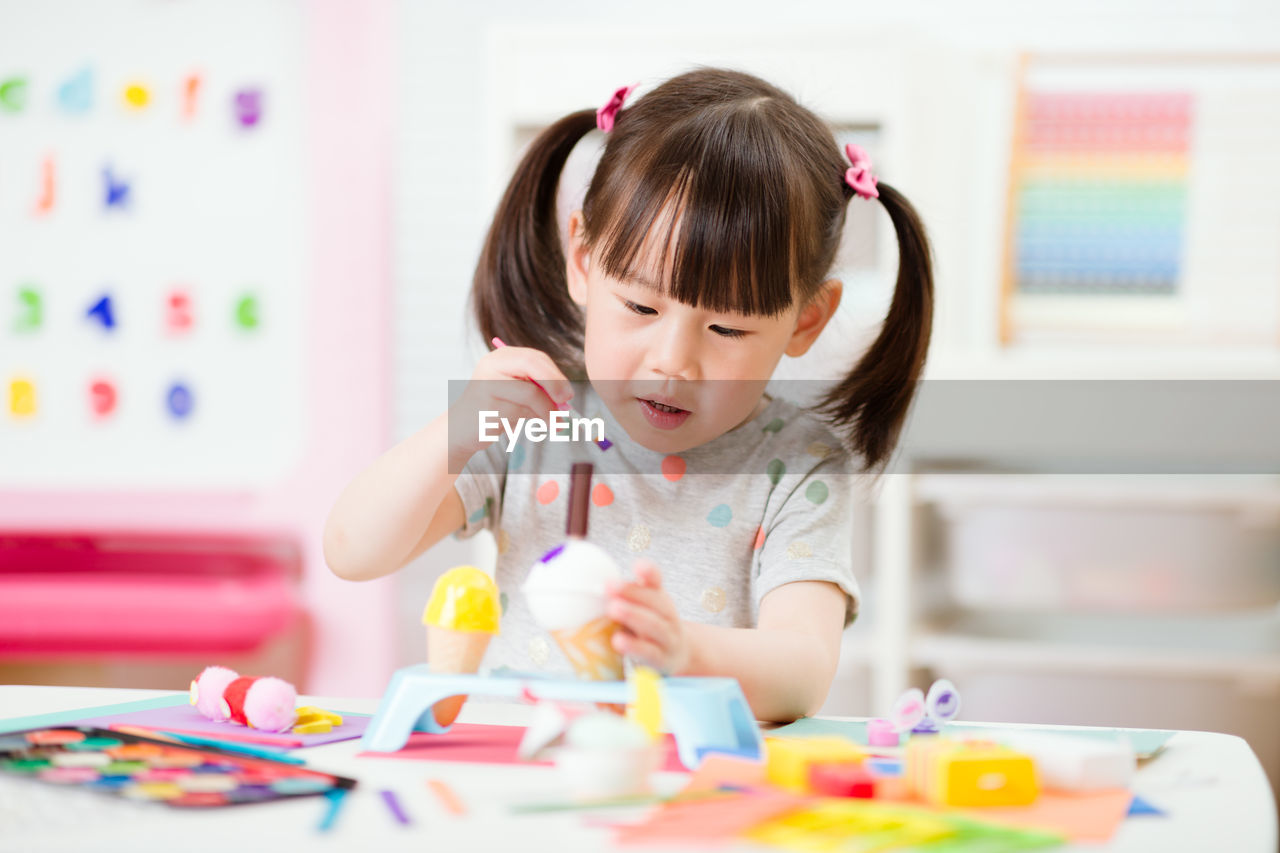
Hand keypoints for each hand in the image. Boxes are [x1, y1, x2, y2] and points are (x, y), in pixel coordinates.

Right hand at [451, 344, 574, 458]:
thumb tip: (566, 398)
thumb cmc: (495, 411)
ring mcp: (487, 383)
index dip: (556, 374)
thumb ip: (539, 390)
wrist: (460, 430)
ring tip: (553, 423)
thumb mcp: (519, 395)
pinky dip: (532, 421)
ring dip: (547, 411)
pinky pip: (520, 412)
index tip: (568, 393)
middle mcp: (492, 364)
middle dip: (555, 383)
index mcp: (501, 357)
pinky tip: (527, 427)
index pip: (535, 357)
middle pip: (532, 364)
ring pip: (531, 393)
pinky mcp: (486, 405)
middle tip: (567, 401)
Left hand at [606, 559, 690, 674]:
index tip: (636, 565)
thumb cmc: (647, 629)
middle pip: (655, 601)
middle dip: (631, 592)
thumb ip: (620, 599)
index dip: (649, 572)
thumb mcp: (639, 610)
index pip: (656, 581)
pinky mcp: (663, 659)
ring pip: (655, 625)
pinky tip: (618, 641)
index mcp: (659, 598)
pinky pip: (650, 652)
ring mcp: (669, 638)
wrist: (675, 656)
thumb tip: (585, 589)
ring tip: (613, 608)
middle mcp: (668, 615)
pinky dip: (635, 646)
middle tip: (608, 586)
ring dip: (633, 615)